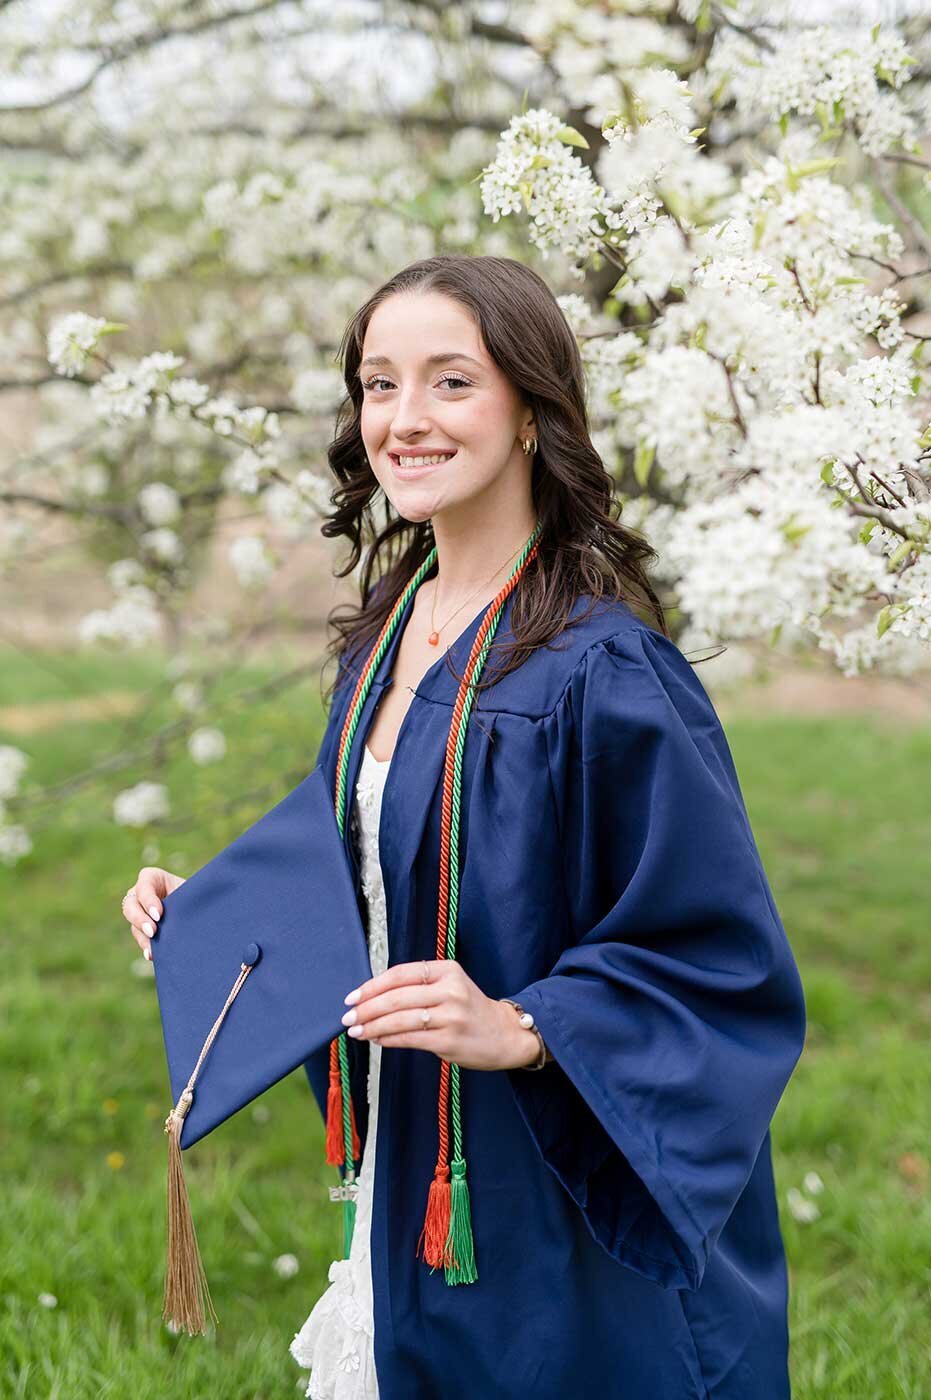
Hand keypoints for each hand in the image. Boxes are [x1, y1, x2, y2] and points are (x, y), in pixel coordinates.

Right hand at [121, 866, 186, 960]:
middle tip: (153, 931)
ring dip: (142, 937)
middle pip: (130, 906)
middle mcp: (140, 895)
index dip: (148, 900)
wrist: (199, 907)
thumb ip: (188, 894)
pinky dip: (146, 947)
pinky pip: (141, 939)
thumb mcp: (191, 889)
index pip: (144, 886)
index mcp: (152, 878)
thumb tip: (191, 906)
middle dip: (140, 920)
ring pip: (133, 925)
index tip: (159, 914)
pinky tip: (151, 955)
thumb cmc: (195, 892)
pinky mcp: (143, 929)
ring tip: (152, 949)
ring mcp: (140, 913)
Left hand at [341, 959, 540, 1070]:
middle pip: (397, 997)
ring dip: (373, 1026)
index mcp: (447, 970)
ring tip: (356, 1031)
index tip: (352, 997)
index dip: (372, 986)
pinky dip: (389, 1039)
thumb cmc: (470, 1010)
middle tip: (348, 1017)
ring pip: (400, 1019)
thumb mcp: (450, 985)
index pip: (400, 974)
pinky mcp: (449, 1040)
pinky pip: (410, 1038)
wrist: (505, 1034)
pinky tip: (377, 1039)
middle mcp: (450, 990)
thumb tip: (373, 997)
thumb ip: (418, 986)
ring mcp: (451, 1016)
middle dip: (366, 1008)